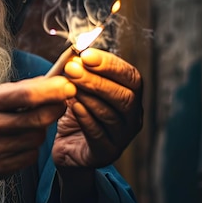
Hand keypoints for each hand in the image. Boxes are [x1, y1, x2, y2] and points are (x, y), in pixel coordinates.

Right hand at [0, 76, 74, 180]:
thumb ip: (13, 91)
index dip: (52, 90)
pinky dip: (30, 147)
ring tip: (27, 122)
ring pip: (38, 138)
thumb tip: (48, 82)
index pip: (27, 96)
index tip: (68, 85)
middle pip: (40, 119)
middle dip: (56, 108)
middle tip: (59, 101)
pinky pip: (30, 157)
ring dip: (40, 128)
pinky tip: (17, 140)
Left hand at [52, 48, 142, 167]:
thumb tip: (76, 49)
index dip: (110, 64)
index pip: (131, 76)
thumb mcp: (79, 87)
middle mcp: (133, 116)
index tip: (86, 55)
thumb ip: (80, 69)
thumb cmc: (77, 112)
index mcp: (131, 95)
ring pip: (111, 115)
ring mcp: (122, 137)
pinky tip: (72, 106)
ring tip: (69, 86)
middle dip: (97, 80)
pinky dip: (85, 118)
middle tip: (72, 69)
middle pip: (124, 96)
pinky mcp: (106, 152)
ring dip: (89, 97)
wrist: (68, 147)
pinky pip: (98, 134)